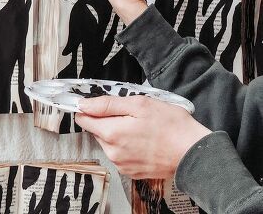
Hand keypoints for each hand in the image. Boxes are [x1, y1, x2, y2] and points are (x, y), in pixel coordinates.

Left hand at [75, 95, 210, 179]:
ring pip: (108, 142)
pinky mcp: (131, 172)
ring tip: (139, 127)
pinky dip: (126, 145)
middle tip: (129, 113)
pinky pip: (119, 154)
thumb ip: (108, 104)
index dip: (89, 108)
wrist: (192, 152)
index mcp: (111, 133)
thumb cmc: (169, 125)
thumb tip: (84, 105)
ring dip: (117, 133)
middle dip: (107, 120)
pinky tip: (142, 139)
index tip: (100, 103)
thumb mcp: (139, 104)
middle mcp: (113, 152)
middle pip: (96, 130)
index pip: (84, 119)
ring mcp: (122, 164)